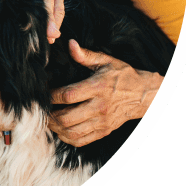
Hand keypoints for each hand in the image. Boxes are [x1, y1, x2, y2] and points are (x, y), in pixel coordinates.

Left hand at [48, 40, 163, 146]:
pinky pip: (82, 141)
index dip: (51, 96)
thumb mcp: (106, 61)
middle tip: (40, 110)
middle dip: (49, 115)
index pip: (68, 95)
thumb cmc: (123, 76)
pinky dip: (67, 138)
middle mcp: (100, 107)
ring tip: (48, 120)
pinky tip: (60, 130)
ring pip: (72, 132)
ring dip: (55, 128)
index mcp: (98, 88)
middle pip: (67, 118)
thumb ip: (86, 55)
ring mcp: (102, 122)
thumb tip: (70, 44)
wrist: (145, 95)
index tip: (43, 93)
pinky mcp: (104, 131)